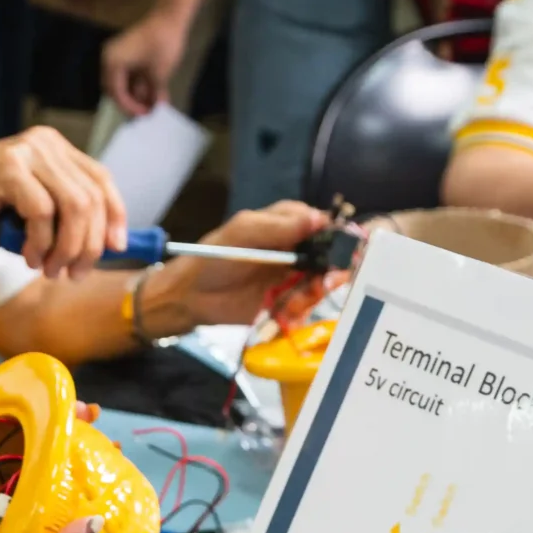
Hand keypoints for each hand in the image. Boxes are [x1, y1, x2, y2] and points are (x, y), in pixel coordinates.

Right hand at [0, 126, 129, 279]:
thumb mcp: (31, 210)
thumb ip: (63, 217)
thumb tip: (104, 245)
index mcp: (55, 148)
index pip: (101, 179)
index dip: (115, 215)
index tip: (117, 247)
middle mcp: (45, 144)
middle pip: (92, 198)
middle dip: (89, 244)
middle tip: (74, 272)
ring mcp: (28, 153)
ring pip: (74, 207)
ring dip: (67, 247)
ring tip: (51, 269)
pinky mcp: (11, 169)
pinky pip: (43, 213)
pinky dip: (41, 243)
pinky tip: (29, 257)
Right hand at [102, 9, 189, 116]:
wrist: (170, 16)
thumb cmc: (162, 44)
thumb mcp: (158, 74)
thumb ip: (153, 94)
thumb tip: (155, 109)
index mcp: (112, 63)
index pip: (116, 93)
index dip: (130, 107)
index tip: (145, 115)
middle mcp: (110, 59)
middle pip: (116, 89)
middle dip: (132, 102)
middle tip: (146, 112)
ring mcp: (118, 55)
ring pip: (124, 82)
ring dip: (137, 94)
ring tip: (153, 104)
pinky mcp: (128, 52)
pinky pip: (129, 73)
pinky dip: (140, 84)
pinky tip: (154, 93)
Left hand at [140, 200, 334, 337]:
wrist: (191, 297)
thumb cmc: (213, 258)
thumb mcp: (243, 233)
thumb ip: (279, 226)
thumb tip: (318, 218)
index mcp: (286, 224)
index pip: (322, 225)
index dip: (335, 237)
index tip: (341, 250)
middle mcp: (294, 249)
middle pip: (328, 258)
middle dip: (328, 271)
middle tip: (321, 283)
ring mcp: (290, 277)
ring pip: (320, 284)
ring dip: (311, 294)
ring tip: (292, 302)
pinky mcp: (285, 302)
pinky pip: (305, 307)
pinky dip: (300, 312)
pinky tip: (286, 314)